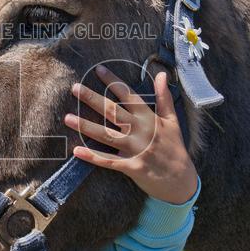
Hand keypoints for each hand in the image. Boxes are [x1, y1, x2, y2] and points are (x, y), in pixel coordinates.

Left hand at [64, 64, 197, 204]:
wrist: (182, 180)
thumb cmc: (175, 148)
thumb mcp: (172, 120)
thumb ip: (164, 97)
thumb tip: (161, 74)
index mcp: (149, 118)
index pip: (128, 95)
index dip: (113, 81)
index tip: (98, 70)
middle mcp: (140, 131)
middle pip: (112, 111)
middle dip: (92, 99)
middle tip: (75, 88)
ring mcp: (135, 149)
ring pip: (106, 135)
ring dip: (86, 126)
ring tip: (67, 118)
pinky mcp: (131, 167)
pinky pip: (108, 161)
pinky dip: (92, 157)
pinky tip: (76, 151)